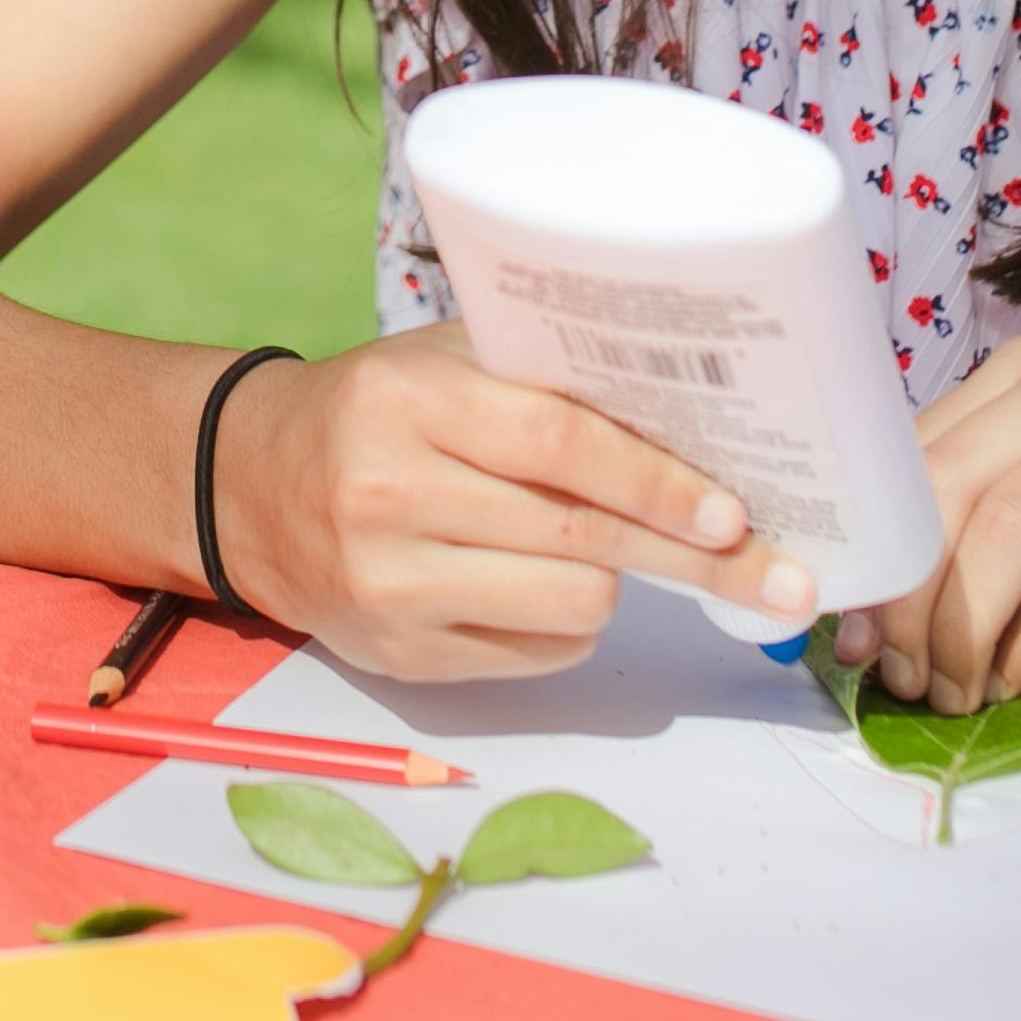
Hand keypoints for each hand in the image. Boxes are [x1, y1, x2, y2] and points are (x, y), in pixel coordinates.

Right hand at [215, 321, 820, 681]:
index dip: (654, 480)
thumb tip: (690, 423)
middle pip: (576, 536)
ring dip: (614, 581)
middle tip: (772, 571)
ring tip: (599, 549)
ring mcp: (389, 586)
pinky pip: (534, 653)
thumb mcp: (442, 363)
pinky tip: (540, 585)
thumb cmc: (375, 408)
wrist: (248, 485)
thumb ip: (539, 381)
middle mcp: (389, 495)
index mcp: (408, 401)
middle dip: (686, 554)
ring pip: (567, 604)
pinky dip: (564, 622)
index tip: (733, 511)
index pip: (557, 442)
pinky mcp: (397, 657)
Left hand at [857, 335, 1020, 711]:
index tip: (849, 635)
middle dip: (908, 600)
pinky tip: (1020, 679)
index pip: (914, 458)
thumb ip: (1001, 535)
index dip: (875, 554)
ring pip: (1006, 525)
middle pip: (947, 490)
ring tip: (954, 691)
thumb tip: (894, 623)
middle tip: (897, 678)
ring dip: (964, 627)